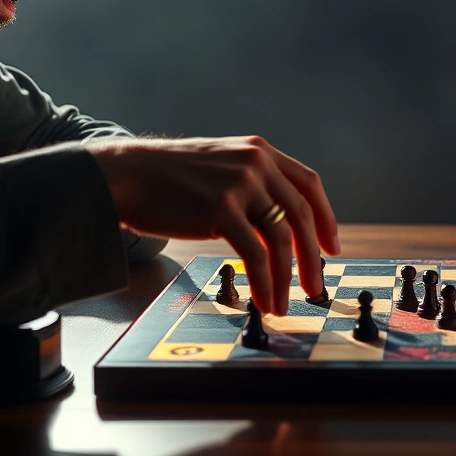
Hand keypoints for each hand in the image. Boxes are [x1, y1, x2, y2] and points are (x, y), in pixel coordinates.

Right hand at [88, 136, 339, 315]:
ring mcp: (239, 185)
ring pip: (280, 238)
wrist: (124, 174)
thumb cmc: (168, 178)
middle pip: (300, 215)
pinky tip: (264, 299)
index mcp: (260, 152)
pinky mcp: (221, 209)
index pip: (309, 185)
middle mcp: (256, 164)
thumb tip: (279, 226)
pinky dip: (264, 282)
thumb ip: (252, 185)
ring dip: (287, 278)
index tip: (331, 247)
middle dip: (312, 257)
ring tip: (285, 303)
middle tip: (316, 287)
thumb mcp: (221, 165)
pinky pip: (254, 254)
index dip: (325, 218)